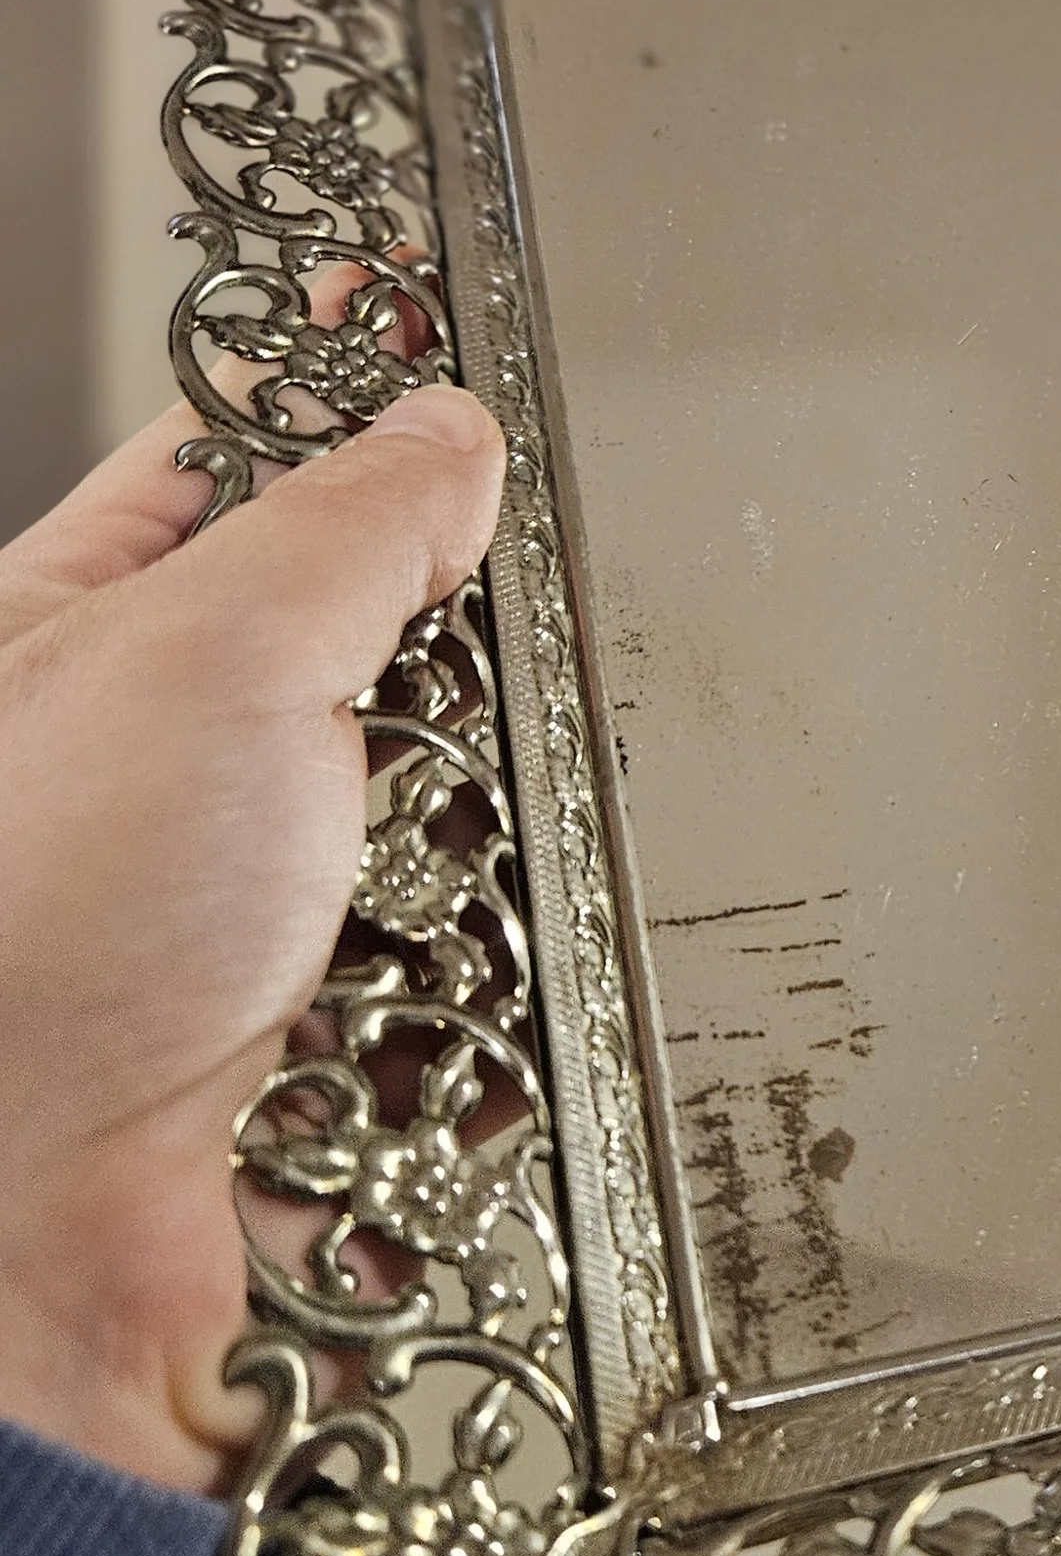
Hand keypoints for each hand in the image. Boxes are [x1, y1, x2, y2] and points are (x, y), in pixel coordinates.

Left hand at [0, 388, 504, 1494]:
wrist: (25, 1258)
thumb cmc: (30, 941)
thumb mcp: (199, 650)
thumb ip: (346, 524)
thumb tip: (447, 434)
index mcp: (82, 637)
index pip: (233, 456)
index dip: (337, 376)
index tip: (432, 297)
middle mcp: (166, 777)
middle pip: (377, 640)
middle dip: (459, 643)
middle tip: (513, 628)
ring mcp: (260, 919)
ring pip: (457, 816)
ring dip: (495, 840)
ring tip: (477, 865)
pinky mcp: (350, 1056)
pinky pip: (495, 994)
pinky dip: (516, 998)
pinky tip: (498, 995)